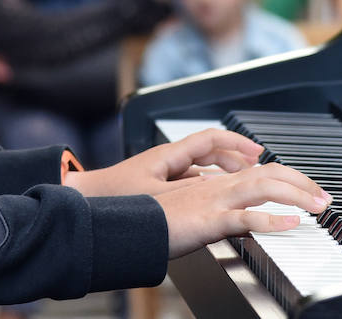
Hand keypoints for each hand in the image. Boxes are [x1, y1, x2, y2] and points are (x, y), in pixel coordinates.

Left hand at [63, 128, 260, 197]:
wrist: (82, 202)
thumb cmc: (110, 198)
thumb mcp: (154, 199)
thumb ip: (187, 196)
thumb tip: (216, 193)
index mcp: (170, 154)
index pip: (211, 139)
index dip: (237, 143)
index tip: (257, 152)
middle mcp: (168, 159)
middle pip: (211, 151)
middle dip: (237, 157)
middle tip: (260, 165)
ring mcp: (163, 171)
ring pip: (202, 165)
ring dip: (225, 170)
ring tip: (245, 180)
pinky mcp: (157, 185)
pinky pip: (191, 179)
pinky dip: (209, 183)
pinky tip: (216, 196)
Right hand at [157, 162, 330, 257]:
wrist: (130, 226)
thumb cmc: (155, 221)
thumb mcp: (194, 213)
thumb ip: (218, 211)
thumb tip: (241, 218)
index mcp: (217, 184)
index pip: (263, 171)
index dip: (290, 177)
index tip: (308, 191)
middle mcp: (220, 187)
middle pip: (271, 172)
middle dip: (302, 182)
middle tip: (324, 198)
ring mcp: (216, 201)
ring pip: (265, 187)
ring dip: (297, 194)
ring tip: (318, 206)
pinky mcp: (210, 220)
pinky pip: (246, 217)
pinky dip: (272, 219)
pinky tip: (291, 223)